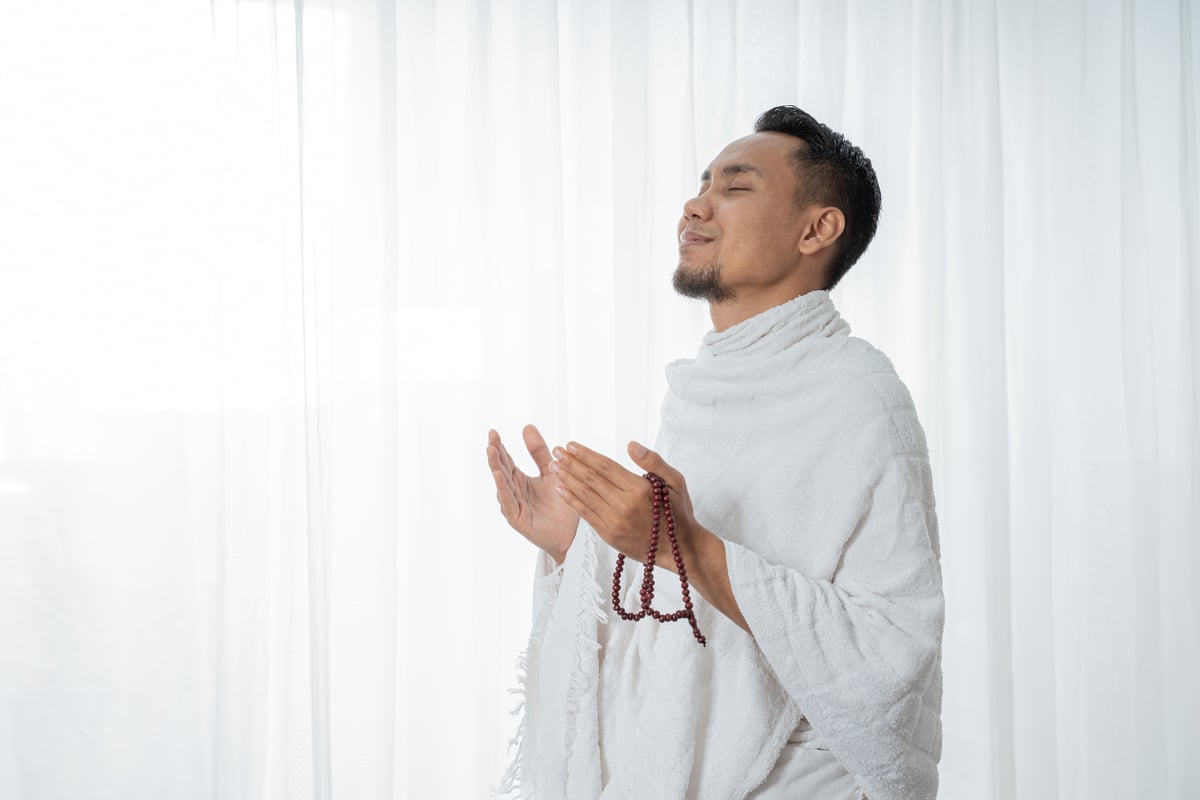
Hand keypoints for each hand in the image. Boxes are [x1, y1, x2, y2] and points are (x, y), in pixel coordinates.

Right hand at [487, 425, 579, 563]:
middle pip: (501, 469)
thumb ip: (539, 452)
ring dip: (496, 468)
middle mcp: (514, 491)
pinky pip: (509, 502)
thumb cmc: (561, 503)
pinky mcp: (517, 518)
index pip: (506, 460)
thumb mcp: (551, 471)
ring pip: (502, 484)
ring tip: (491, 452)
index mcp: (519, 480)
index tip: (493, 432)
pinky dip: (503, 489)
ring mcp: (514, 505)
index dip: (499, 446)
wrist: (573, 531)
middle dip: (495, 454)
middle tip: (490, 438)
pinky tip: (499, 476)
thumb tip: (527, 426)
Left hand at [549, 440, 703, 570]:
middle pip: (591, 479)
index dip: (586, 455)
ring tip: (553, 466)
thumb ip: (653, 461)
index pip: (606, 466)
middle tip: (556, 451)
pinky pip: (586, 514)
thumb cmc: (678, 512)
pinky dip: (572, 501)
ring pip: (585, 495)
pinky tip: (561, 489)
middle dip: (571, 463)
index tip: (571, 445)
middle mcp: (624, 504)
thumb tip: (631, 445)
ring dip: (567, 479)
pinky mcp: (609, 535)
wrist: (679, 550)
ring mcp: (615, 521)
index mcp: (639, 489)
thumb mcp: (675, 481)